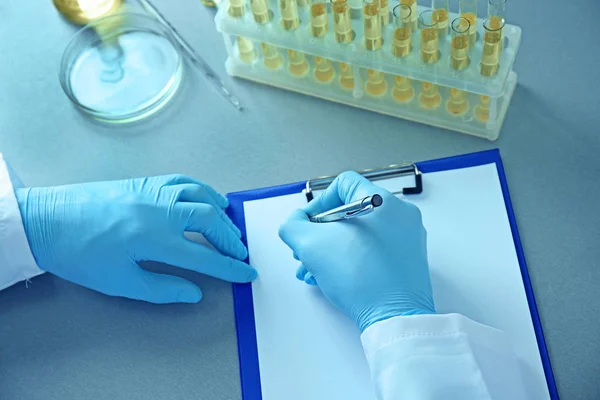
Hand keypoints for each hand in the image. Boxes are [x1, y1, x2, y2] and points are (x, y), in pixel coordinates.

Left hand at [15, 175, 255, 302]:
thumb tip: (195, 292)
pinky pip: (183, 181)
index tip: (247, 273)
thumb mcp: (120, 282)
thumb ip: (162, 288)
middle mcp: (160, 210)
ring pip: (200, 194)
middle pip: (210, 218)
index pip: (204, 256)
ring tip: (230, 224)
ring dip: (220, 210)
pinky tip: (205, 198)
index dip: (229, 267)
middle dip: (230, 237)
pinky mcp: (145, 182)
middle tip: (239, 252)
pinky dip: (202, 189)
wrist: (47, 220)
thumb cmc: (80, 255)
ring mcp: (153, 191)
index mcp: (154, 238)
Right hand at [278, 171, 433, 331]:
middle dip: (321, 233)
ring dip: (332, 250)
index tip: (309, 224)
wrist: (393, 317)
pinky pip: (375, 251)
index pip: (343, 184)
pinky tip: (333, 278)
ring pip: (360, 235)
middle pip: (350, 213)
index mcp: (381, 201)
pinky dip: (352, 260)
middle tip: (307, 251)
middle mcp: (400, 215)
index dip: (319, 202)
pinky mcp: (409, 261)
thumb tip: (295, 223)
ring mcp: (408, 239)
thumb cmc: (360, 278)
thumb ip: (293, 225)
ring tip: (314, 271)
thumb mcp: (309, 245)